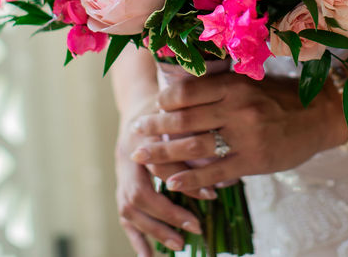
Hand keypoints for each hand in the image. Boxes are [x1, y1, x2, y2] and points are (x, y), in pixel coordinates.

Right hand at [115, 98, 210, 255]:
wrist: (142, 104)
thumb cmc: (170, 108)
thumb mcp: (184, 114)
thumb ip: (199, 141)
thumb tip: (226, 175)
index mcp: (143, 136)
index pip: (161, 165)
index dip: (185, 181)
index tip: (212, 194)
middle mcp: (128, 156)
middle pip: (140, 192)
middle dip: (168, 213)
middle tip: (195, 227)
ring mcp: (121, 173)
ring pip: (129, 207)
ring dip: (154, 229)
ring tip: (180, 245)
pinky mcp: (121, 185)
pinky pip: (124, 215)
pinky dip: (137, 238)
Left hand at [130, 72, 347, 192]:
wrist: (321, 116)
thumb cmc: (282, 97)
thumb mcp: (252, 80)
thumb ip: (221, 84)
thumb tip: (180, 85)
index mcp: (234, 83)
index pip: (186, 91)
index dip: (163, 101)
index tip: (153, 107)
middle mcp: (237, 107)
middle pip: (183, 118)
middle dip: (153, 127)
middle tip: (135, 132)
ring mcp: (246, 135)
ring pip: (193, 146)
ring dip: (162, 153)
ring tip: (142, 156)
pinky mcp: (254, 160)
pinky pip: (214, 171)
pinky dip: (190, 177)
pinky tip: (173, 181)